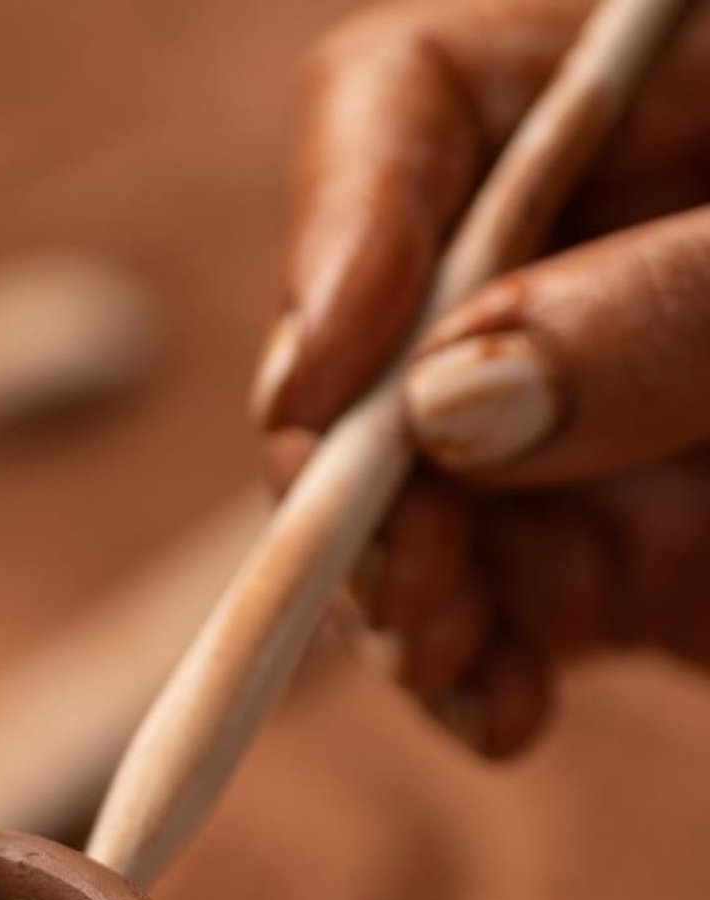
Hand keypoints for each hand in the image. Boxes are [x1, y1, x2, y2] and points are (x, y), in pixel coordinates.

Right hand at [253, 0, 709, 756]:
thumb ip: (681, 301)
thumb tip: (459, 402)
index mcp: (646, 87)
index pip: (411, 107)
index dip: (344, 240)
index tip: (326, 389)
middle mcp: (581, 245)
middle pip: (379, 332)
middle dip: (362, 470)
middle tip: (399, 580)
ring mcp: (585, 402)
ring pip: (405, 493)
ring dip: (401, 592)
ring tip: (453, 662)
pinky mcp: (611, 539)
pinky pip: (491, 599)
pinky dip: (471, 668)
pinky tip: (500, 711)